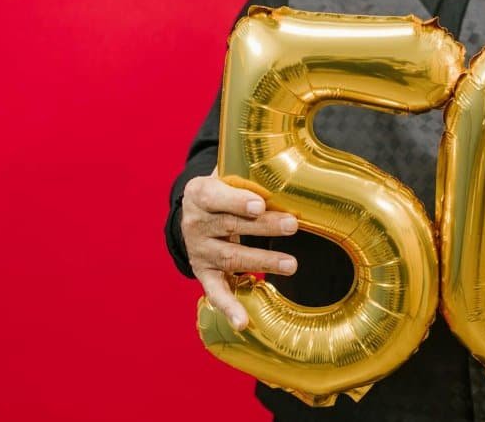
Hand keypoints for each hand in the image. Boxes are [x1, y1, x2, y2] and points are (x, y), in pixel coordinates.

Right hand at [181, 170, 299, 329]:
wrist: (192, 214)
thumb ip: (248, 172)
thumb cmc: (223, 191)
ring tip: (291, 264)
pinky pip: (215, 292)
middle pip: (231, 226)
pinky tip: (242, 322)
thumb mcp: (227, 175)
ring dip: (262, 261)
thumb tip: (287, 162)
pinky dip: (229, 307)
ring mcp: (199, 251)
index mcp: (200, 194)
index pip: (216, 196)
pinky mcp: (203, 273)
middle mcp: (195, 223)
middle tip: (292, 225)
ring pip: (231, 257)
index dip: (237, 201)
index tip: (259, 204)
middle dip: (264, 227)